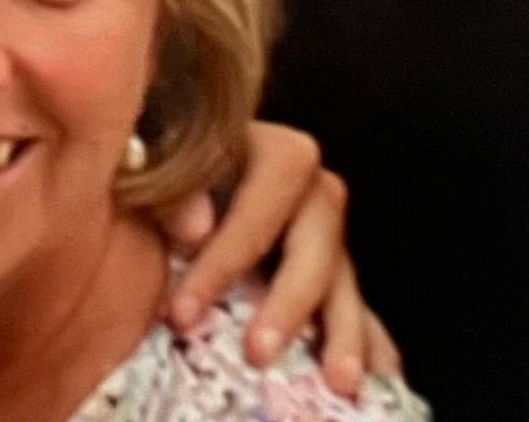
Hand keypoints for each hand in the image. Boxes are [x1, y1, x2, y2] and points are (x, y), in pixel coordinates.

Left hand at [154, 121, 402, 397]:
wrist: (172, 193)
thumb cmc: (154, 173)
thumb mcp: (148, 167)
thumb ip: (166, 186)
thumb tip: (195, 227)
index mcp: (263, 148)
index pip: (264, 190)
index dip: (229, 252)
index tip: (184, 312)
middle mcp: (304, 187)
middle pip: (319, 233)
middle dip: (290, 298)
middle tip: (258, 353)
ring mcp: (322, 232)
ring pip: (343, 275)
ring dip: (344, 328)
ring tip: (340, 380)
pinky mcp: (330, 273)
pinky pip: (359, 306)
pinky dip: (369, 339)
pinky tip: (380, 374)